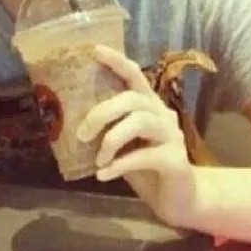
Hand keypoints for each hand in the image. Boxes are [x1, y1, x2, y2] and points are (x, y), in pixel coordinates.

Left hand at [77, 45, 196, 227]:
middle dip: (102, 113)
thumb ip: (108, 129)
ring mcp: (172, 136)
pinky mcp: (175, 160)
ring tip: (98, 159)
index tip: (95, 50)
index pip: (134, 74)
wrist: (179, 200)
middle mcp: (163, 114)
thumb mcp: (123, 144)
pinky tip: (103, 174)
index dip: (116, 61)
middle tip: (82, 134)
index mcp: (148, 105)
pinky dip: (120, 164)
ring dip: (112, 139)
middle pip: (132, 100)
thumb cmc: (145, 167)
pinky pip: (144, 156)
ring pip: (140, 122)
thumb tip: (71, 121)